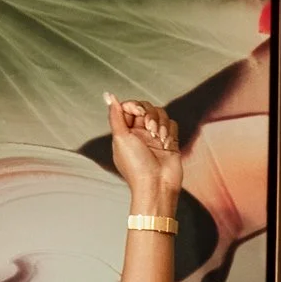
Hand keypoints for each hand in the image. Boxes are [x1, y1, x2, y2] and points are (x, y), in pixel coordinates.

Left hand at [106, 93, 183, 209]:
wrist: (156, 185)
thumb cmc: (136, 167)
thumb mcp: (120, 138)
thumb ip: (115, 115)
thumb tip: (108, 95)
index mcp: (126, 132)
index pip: (130, 107)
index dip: (135, 106)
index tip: (138, 113)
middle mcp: (140, 133)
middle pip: (146, 107)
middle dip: (149, 114)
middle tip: (149, 127)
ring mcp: (155, 137)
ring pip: (161, 114)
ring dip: (161, 124)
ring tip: (158, 138)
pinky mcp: (170, 142)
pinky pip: (172, 125)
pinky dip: (170, 132)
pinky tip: (166, 144)